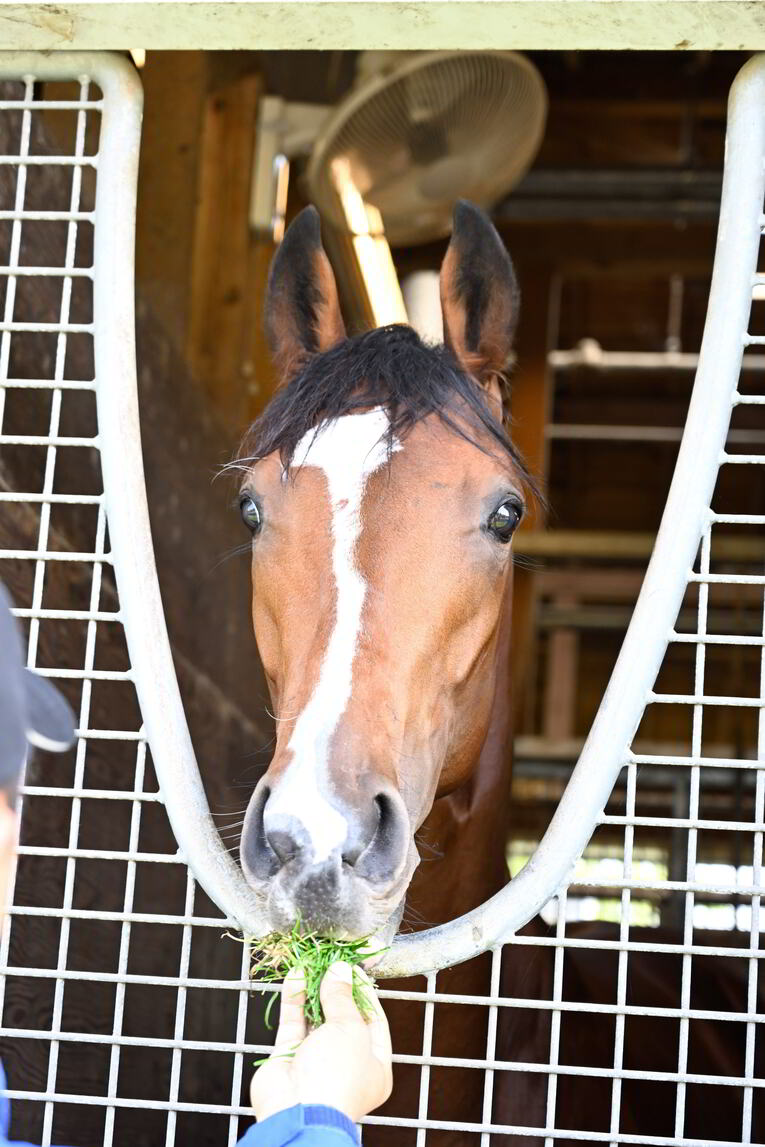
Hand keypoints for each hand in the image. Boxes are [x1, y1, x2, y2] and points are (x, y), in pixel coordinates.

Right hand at [250, 960, 392, 1123]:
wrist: (298, 1111)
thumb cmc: (337, 1076)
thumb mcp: (351, 1030)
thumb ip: (344, 998)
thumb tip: (340, 971)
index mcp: (375, 1067)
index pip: (374, 1022)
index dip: (365, 994)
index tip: (355, 970)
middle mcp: (346, 1065)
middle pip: (343, 1019)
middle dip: (337, 990)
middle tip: (332, 963)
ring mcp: (316, 1061)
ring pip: (316, 1018)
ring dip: (314, 991)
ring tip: (313, 963)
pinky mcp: (289, 1057)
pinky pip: (294, 1023)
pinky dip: (295, 999)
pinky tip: (297, 976)